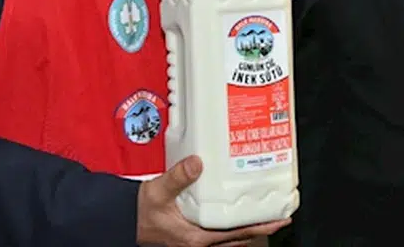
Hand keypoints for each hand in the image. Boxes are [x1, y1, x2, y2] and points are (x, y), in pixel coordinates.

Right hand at [136, 156, 289, 246]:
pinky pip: (218, 231)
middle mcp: (200, 242)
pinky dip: (230, 223)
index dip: (261, 226)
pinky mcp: (191, 233)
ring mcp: (196, 239)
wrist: (123, 220)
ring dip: (246, 226)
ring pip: (230, 236)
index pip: (238, 233)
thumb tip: (198, 163)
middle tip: (279, 215)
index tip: (280, 220)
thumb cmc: (140, 212)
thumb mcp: (158, 192)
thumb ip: (178, 178)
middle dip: (260, 226)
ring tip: (262, 212)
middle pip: (239, 237)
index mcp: (197, 237)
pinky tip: (234, 212)